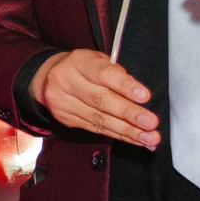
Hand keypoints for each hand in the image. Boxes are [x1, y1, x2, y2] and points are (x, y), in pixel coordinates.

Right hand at [32, 49, 158, 148]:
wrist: (49, 78)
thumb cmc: (84, 68)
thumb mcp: (100, 61)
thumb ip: (118, 75)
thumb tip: (139, 98)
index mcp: (78, 62)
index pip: (103, 74)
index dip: (124, 86)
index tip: (144, 96)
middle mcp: (66, 81)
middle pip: (100, 100)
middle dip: (129, 113)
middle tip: (150, 122)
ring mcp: (63, 102)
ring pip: (98, 119)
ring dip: (127, 130)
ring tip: (149, 137)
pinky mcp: (65, 119)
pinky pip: (95, 129)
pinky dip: (118, 135)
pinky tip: (135, 139)